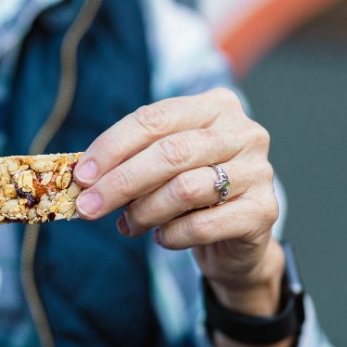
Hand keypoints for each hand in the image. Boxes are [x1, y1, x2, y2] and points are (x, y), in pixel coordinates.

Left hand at [73, 88, 282, 314]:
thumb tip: (84, 177)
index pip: (155, 118)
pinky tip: (160, 238)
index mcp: (215, 107)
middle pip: (170, 153)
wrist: (236, 239)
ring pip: (185, 189)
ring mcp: (258, 171)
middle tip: (88, 207)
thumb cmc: (191, 195)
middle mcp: (243, 132)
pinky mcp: (264, 211)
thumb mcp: (160, 168)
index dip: (112, 147)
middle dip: (120, 183)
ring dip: (144, 212)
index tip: (82, 175)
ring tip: (127, 225)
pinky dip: (170, 236)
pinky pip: (202, 225)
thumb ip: (132, 162)